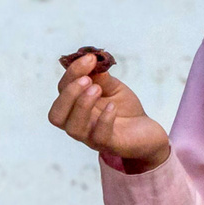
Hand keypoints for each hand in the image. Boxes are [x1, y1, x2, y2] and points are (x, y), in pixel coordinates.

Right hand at [48, 53, 171, 173]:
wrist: (147, 130)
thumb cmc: (124, 108)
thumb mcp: (113, 87)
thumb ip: (101, 77)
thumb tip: (91, 60)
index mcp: (74, 107)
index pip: (62, 90)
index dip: (72, 73)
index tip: (89, 58)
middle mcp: (78, 123)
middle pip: (56, 115)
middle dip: (69, 94)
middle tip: (88, 79)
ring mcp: (92, 137)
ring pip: (73, 128)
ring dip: (82, 106)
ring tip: (98, 90)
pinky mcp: (110, 145)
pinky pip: (99, 137)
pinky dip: (104, 120)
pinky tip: (113, 107)